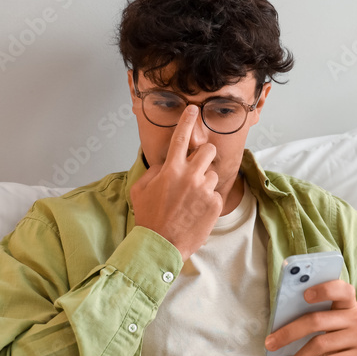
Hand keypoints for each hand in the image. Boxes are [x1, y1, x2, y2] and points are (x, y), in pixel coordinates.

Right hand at [130, 105, 222, 261]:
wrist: (160, 245)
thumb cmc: (149, 218)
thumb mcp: (140, 190)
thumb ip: (154, 172)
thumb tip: (165, 165)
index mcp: (171, 170)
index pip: (180, 137)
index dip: (187, 121)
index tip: (193, 110)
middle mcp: (190, 176)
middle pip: (208, 150)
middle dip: (205, 155)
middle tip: (198, 167)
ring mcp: (204, 190)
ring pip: (212, 174)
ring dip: (205, 182)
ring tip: (192, 199)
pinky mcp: (215, 204)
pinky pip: (216, 194)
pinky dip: (208, 201)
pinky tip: (196, 212)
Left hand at [265, 280, 356, 355]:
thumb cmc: (353, 345)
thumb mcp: (339, 333)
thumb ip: (311, 336)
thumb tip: (274, 354)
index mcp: (348, 306)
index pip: (340, 289)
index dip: (323, 289)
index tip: (305, 294)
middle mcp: (356, 318)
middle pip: (316, 320)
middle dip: (288, 332)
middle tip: (270, 345)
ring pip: (320, 345)